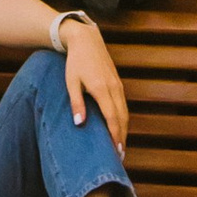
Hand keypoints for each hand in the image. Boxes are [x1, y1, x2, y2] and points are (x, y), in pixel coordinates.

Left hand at [58, 18, 129, 149]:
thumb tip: (79, 123)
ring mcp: (118, 86)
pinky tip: (119, 127)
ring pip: (125, 112)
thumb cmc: (75, 62)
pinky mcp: (118, 84)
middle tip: (120, 156)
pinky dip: (123, 119)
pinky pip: (123, 105)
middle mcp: (114, 88)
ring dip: (124, 130)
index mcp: (102, 89)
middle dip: (122, 137)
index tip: (116, 151)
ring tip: (120, 146)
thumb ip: (76, 103)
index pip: (112, 118)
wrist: (87, 40)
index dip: (115, 135)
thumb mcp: (71, 82)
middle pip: (122, 118)